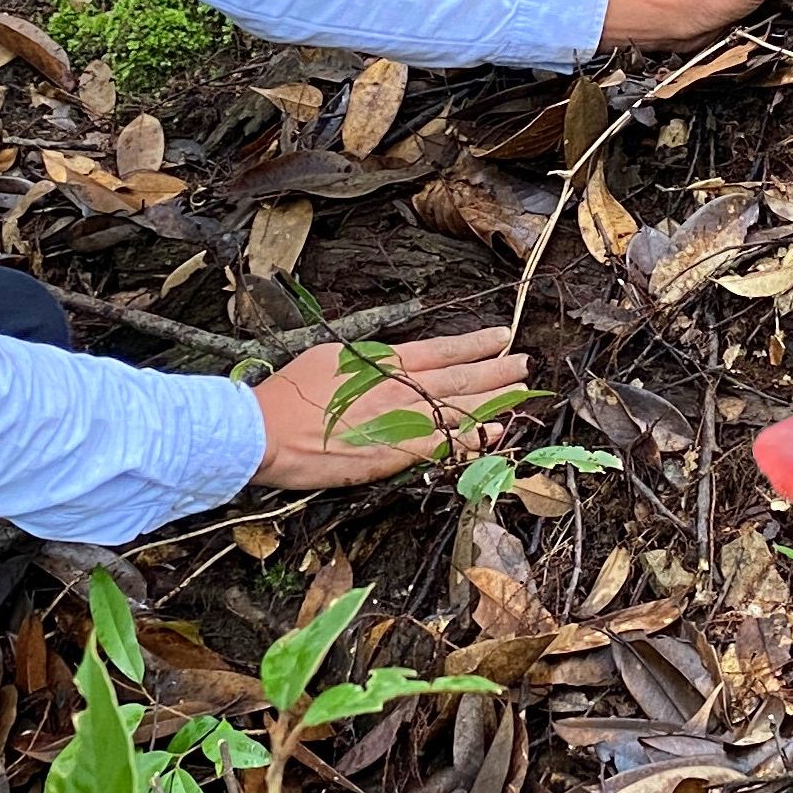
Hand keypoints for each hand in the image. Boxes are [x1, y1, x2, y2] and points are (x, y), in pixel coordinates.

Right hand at [251, 326, 537, 488]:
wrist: (266, 431)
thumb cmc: (289, 394)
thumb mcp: (329, 358)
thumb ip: (365, 360)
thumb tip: (386, 358)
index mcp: (383, 362)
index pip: (441, 348)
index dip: (475, 343)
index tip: (501, 336)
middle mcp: (399, 388)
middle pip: (461, 377)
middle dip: (498, 370)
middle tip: (526, 364)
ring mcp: (400, 422)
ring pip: (461, 409)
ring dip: (497, 399)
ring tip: (523, 390)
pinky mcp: (394, 455)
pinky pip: (445, 446)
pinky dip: (474, 438)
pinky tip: (497, 432)